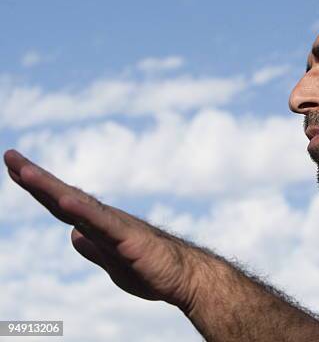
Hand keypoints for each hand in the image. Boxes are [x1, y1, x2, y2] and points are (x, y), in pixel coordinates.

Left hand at [4, 149, 200, 311]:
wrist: (185, 277)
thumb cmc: (153, 268)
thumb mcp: (112, 262)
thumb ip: (93, 248)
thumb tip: (73, 236)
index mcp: (98, 227)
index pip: (62, 205)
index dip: (38, 188)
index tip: (16, 169)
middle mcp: (104, 221)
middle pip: (64, 197)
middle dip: (35, 178)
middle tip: (10, 156)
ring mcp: (116, 227)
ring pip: (78, 205)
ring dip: (50, 188)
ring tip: (24, 172)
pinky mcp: (129, 239)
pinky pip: (103, 224)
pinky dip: (82, 212)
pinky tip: (64, 203)